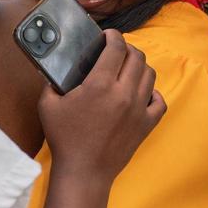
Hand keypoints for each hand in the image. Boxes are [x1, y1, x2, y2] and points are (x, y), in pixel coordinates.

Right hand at [38, 29, 166, 184]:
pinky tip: (141, 93)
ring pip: (149, 75)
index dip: (113, 36)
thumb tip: (55, 70)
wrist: (84, 172)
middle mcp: (124, 93)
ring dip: (139, 66)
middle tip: (116, 50)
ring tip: (128, 68)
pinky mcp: (146, 125)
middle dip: (127, 48)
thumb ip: (51, 83)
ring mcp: (139, 109)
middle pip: (137, 57)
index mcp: (100, 84)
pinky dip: (152, 92)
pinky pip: (160, 101)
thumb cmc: (64, 139)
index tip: (108, 35)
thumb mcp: (48, 105)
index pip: (116, 48)